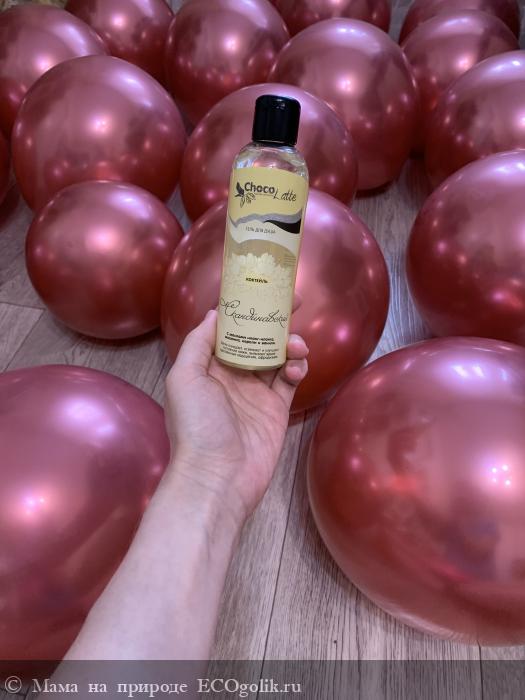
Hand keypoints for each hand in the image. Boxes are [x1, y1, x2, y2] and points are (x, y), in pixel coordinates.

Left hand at [164, 310, 308, 524]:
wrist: (219, 477)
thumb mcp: (184, 377)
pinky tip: (296, 366)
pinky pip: (290, 380)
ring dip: (290, 343)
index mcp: (208, 366)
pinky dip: (297, 367)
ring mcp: (255, 393)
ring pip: (277, 356)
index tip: (264, 289)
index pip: (229, 329)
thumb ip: (199, 342)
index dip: (246, 308)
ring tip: (297, 344)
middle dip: (275, 319)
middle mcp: (232, 376)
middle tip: (296, 302)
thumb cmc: (196, 426)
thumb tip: (217, 313)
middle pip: (257, 338)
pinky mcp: (276, 409)